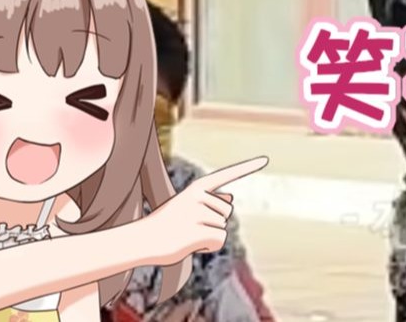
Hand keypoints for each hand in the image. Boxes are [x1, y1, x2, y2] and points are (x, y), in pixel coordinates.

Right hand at [138, 156, 268, 265]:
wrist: (140, 240)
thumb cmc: (164, 225)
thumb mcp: (184, 208)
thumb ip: (208, 202)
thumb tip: (231, 198)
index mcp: (196, 188)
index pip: (225, 175)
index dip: (246, 167)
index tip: (265, 159)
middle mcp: (199, 196)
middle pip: (227, 212)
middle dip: (214, 223)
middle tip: (188, 227)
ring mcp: (198, 213)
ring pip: (224, 227)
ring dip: (210, 236)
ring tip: (187, 235)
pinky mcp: (198, 230)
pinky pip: (219, 240)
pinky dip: (209, 246)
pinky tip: (192, 245)